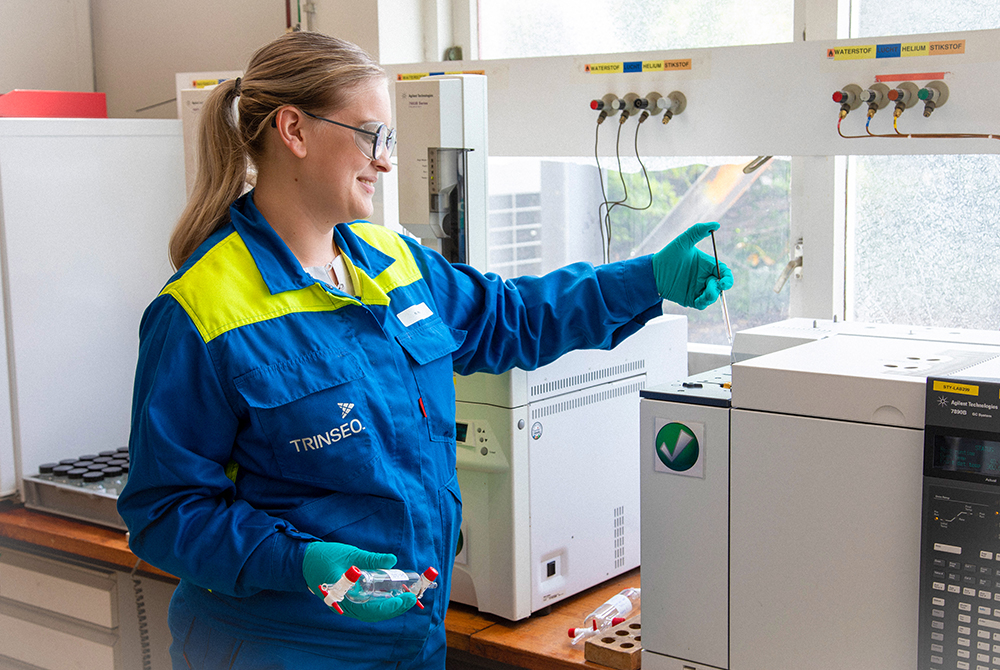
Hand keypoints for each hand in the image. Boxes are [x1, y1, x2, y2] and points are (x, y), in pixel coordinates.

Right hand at [302, 542, 416, 621]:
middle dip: (394, 608)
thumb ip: (371, 559)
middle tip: (411, 598)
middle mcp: (345, 605)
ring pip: (370, 613)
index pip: (371, 610)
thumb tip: (392, 559)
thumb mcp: (350, 554)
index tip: (406, 598)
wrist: (304, 562)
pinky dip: (380, 603)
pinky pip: (366, 607)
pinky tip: (391, 595)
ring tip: (405, 597)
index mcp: (344, 596)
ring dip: (389, 607)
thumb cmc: (324, 557)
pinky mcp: (347, 601)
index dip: (391, 607)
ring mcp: (345, 605)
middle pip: (373, 615)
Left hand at [652, 222, 733, 309]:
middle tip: (714, 284)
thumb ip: (698, 231)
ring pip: (713, 296)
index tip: (724, 281)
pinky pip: (702, 304)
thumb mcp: (683, 241)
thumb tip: (716, 225)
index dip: (727, 277)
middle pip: (721, 286)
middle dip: (720, 287)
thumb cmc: (668, 255)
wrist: (653, 272)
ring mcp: (698, 289)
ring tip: (705, 292)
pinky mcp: (691, 299)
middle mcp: (704, 277)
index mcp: (707, 265)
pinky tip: (698, 298)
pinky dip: (704, 302)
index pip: (724, 272)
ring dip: (712, 295)